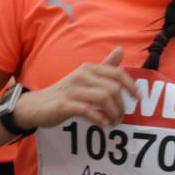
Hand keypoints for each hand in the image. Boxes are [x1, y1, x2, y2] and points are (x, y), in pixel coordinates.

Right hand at [14, 47, 137, 128]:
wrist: (36, 105)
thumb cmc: (66, 92)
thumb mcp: (86, 77)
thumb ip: (105, 66)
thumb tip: (121, 49)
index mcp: (89, 69)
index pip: (118, 74)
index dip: (132, 86)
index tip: (138, 99)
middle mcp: (81, 76)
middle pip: (113, 89)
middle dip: (121, 106)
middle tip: (120, 118)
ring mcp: (72, 90)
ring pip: (104, 99)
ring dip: (113, 114)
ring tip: (113, 122)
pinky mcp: (64, 104)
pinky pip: (88, 111)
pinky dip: (99, 119)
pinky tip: (102, 124)